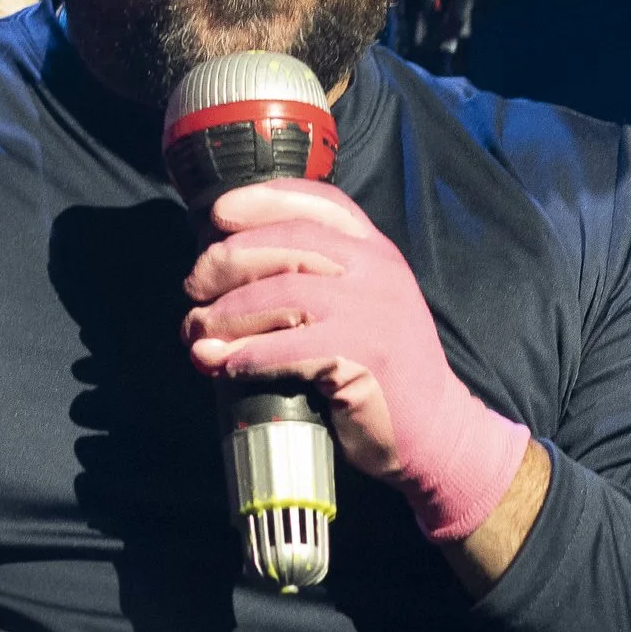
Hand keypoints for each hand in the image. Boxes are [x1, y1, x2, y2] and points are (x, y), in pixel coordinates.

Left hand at [183, 178, 529, 541]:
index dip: (263, 200)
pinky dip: (248, 355)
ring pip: (283, 293)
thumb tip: (224, 271)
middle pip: (291, 242)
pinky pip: (290, 348)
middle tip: (194, 284)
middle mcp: (377, 271)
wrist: (436, 431)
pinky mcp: (365, 357)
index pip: (319, 202)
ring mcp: (374, 312)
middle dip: (230, 259)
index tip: (218, 213)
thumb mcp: (359, 305)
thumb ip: (312, 280)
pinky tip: (225, 365)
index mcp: (376, 250)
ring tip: (196, 332)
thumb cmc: (381, 369)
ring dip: (228, 313)